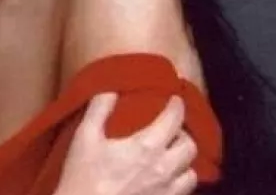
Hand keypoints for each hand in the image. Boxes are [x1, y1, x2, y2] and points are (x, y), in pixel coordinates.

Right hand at [56, 93, 197, 194]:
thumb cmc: (84, 177)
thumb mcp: (85, 137)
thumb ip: (99, 108)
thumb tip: (111, 90)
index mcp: (147, 147)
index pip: (173, 119)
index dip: (177, 106)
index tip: (175, 99)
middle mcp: (164, 169)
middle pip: (189, 146)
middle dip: (183, 133)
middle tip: (172, 128)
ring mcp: (166, 192)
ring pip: (191, 173)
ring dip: (184, 161)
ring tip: (171, 155)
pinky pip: (184, 193)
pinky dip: (179, 181)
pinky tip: (166, 179)